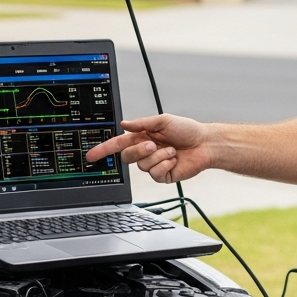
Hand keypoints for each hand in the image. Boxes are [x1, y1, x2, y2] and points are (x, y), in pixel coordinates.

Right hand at [84, 114, 213, 183]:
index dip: (104, 150)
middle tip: (154, 144)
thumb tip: (125, 124)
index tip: (91, 155)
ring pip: (143, 166)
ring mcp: (154, 164)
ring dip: (159, 156)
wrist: (205, 144)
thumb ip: (143, 123)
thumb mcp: (163, 120)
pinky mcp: (163, 175)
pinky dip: (165, 165)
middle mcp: (146, 151)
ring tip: (172, 151)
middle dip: (140, 150)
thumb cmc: (187, 130)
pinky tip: (174, 160)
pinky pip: (155, 174)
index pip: (118, 144)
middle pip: (127, 157)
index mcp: (142, 137)